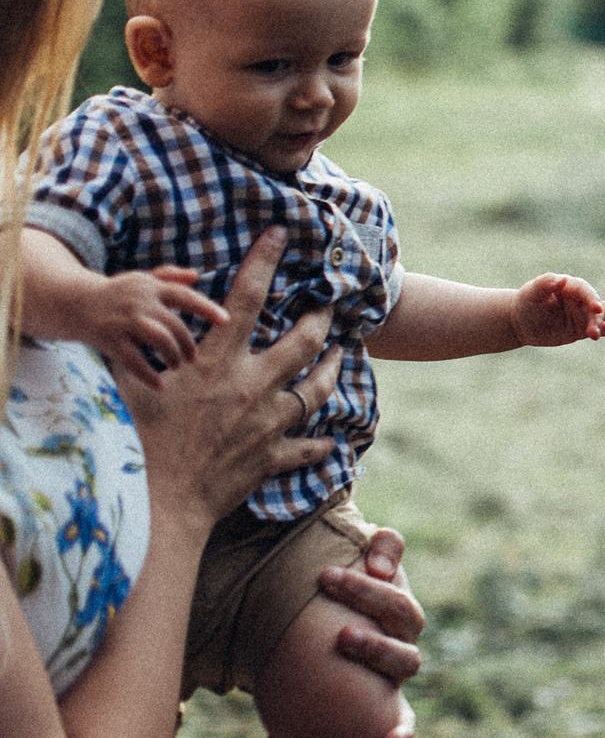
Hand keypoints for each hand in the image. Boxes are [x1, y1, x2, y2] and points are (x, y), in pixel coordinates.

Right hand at [83, 266, 224, 391]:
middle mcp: (139, 302)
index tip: (225, 321)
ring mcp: (124, 321)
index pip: (184, 296)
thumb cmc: (117, 293)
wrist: (74, 303)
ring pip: (158, 339)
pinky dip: (148, 374)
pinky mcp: (109, 339)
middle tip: (193, 357)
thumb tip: (196, 276)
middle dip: (187, 343)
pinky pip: (133, 360)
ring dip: (172, 355)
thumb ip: (169, 277)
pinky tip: (159, 384)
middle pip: (174, 324)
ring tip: (177, 365)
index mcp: (151, 288)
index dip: (206, 308)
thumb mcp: (141, 280)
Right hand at [117, 228, 338, 530]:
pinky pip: (306, 448)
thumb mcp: (130, 386)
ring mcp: (267, 424)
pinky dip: (320, 443)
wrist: (157, 503)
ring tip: (341, 355)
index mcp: (217, 363)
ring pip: (317, 389)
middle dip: (320, 319)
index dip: (264, 261)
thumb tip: (133, 324)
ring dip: (332, 370)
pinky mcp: (270, 459)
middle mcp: (252, 387)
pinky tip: (332, 439)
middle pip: (302, 342)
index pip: (246, 299)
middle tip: (330, 306)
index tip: (280, 234)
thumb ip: (140, 352)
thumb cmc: (134, 443)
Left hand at [319, 526, 426, 737]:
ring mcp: (397, 673)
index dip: (388, 556)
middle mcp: (401, 635)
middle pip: (404, 609)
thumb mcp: (317, 598)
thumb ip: (322, 563)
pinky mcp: (392, 712)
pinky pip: (405, 721)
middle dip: (367, 592)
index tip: (362, 551)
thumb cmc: (319, 630)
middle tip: (328, 577)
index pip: (396, 571)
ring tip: (342, 637)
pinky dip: (401, 730)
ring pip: (406, 659)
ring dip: (378, 646)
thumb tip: (308, 534)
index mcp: (389, 602)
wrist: (328, 695)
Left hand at [511, 273, 604, 347]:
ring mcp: (584, 315)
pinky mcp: (584, 329)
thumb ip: (546, 284)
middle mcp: (581, 299)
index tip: (596, 309)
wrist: (522, 321)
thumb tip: (561, 279)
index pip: (585, 292)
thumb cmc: (527, 302)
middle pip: (600, 305)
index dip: (592, 299)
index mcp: (571, 287)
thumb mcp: (532, 293)